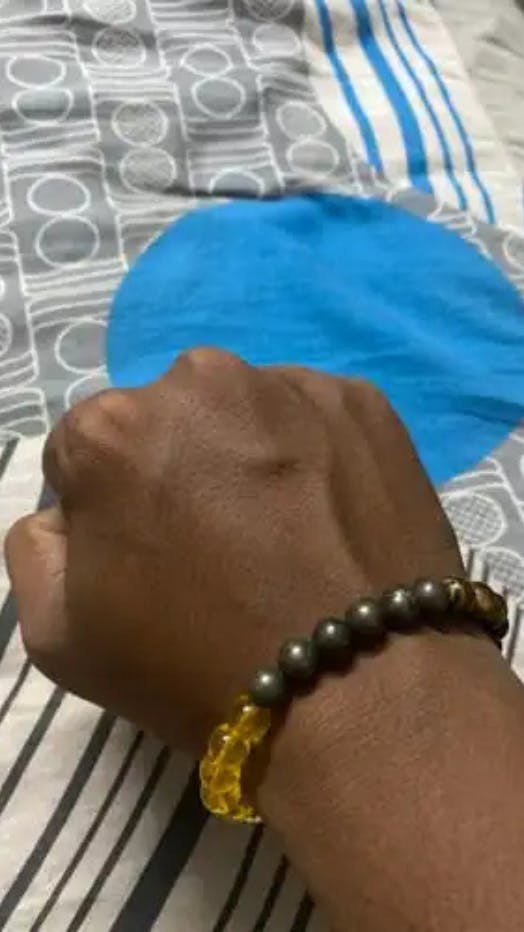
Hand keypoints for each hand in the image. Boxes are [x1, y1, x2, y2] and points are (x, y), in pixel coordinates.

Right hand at [5, 349, 461, 750]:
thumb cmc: (195, 668)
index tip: (150, 557)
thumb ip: (37, 546)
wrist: (358, 691)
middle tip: (220, 545)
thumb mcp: (59, 635)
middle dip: (177, 467)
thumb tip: (68, 509)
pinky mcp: (363, 402)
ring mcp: (290, 384)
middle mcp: (198, 380)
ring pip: (244, 413)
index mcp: (112, 428)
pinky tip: (330, 518)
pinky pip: (314, 420)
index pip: (86, 452)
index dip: (109, 508)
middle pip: (167, 420)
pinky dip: (314, 455)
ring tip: (285, 534)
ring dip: (249, 454)